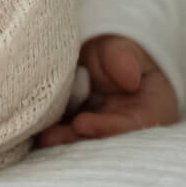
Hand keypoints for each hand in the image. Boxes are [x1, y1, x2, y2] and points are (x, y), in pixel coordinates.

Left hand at [35, 34, 178, 147]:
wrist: (101, 50)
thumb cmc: (117, 48)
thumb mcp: (123, 46)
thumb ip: (124, 57)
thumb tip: (128, 78)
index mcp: (152, 109)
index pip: (133, 125)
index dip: (108, 128)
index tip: (82, 124)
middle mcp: (127, 124)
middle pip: (105, 139)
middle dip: (78, 141)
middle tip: (51, 138)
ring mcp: (101, 126)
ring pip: (82, 139)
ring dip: (61, 140)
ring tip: (41, 137)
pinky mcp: (78, 125)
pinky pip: (65, 130)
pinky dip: (51, 130)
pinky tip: (33, 129)